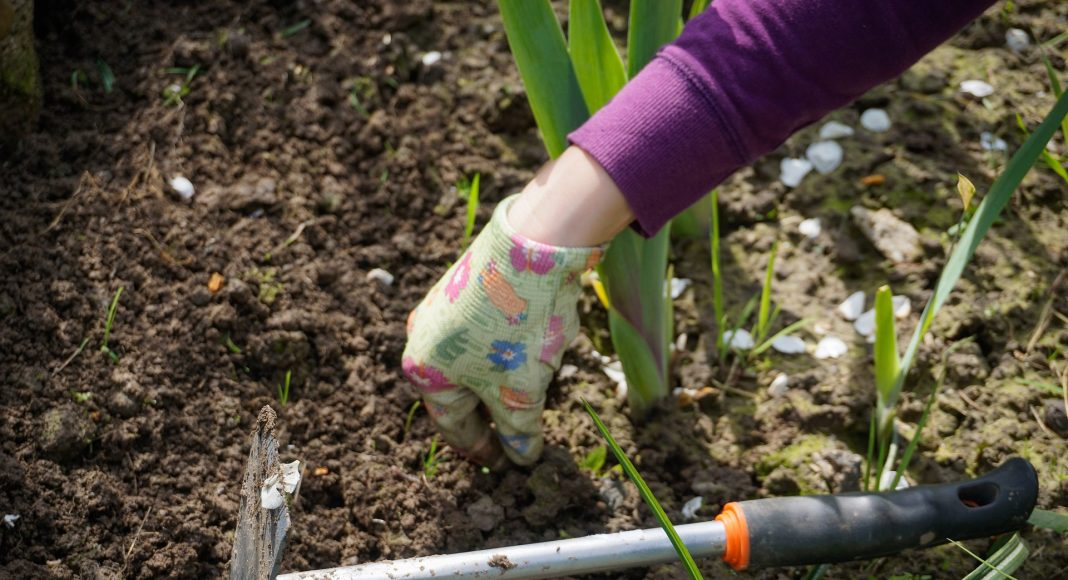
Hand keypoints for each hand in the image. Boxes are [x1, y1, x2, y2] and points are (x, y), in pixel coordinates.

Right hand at [402, 192, 603, 466]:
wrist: (533, 245)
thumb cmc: (516, 328)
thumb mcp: (520, 392)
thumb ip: (519, 431)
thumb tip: (522, 457)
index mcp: (424, 371)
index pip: (454, 426)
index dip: (483, 450)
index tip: (506, 465)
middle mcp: (423, 338)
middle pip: (461, 392)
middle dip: (493, 414)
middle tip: (518, 434)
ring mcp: (442, 308)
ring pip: (475, 360)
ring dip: (502, 379)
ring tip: (534, 390)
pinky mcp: (467, 285)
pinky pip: (485, 332)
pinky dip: (507, 349)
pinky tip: (536, 347)